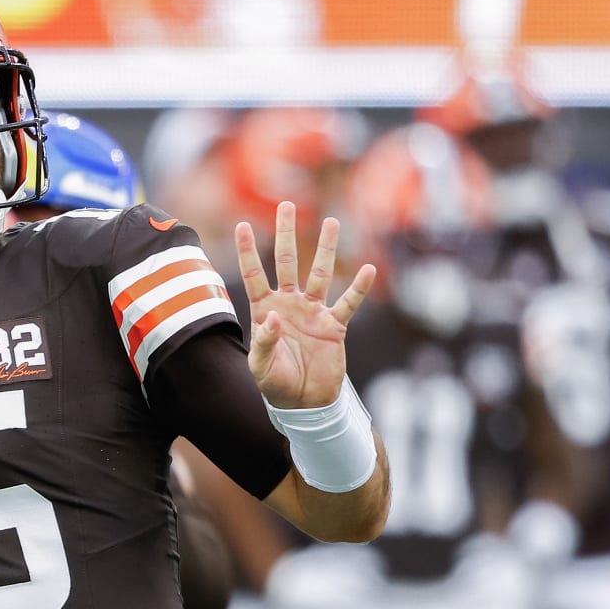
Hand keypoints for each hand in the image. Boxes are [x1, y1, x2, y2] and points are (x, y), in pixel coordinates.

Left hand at [238, 201, 374, 408]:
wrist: (304, 403)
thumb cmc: (276, 384)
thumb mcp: (261, 367)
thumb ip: (265, 341)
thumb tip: (273, 316)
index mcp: (265, 310)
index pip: (253, 275)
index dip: (247, 251)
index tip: (241, 224)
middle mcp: (289, 304)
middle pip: (287, 262)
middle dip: (285, 234)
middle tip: (287, 205)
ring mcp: (313, 312)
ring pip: (319, 273)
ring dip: (325, 249)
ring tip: (331, 222)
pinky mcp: (334, 326)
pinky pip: (348, 303)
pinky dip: (359, 288)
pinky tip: (368, 269)